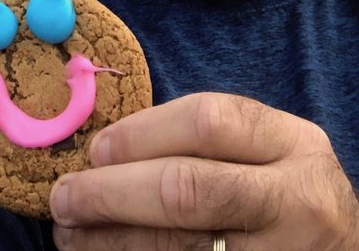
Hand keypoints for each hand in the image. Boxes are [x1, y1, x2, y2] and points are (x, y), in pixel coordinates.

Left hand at [49, 92, 358, 249]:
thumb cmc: (285, 194)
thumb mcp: (267, 153)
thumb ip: (203, 142)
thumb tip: (102, 149)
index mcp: (292, 144)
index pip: (208, 121)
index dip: (140, 133)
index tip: (94, 149)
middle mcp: (295, 201)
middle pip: (188, 190)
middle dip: (112, 194)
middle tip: (63, 197)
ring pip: (181, 250)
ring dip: (113, 243)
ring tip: (71, 236)